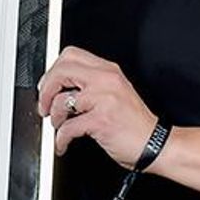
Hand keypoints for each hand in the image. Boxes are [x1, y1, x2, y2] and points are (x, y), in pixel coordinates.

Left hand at [37, 45, 156, 167]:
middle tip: (44, 105)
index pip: (70, 55)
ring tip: (59, 126)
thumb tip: (58, 87)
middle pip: (61, 71)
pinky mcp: (101, 120)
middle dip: (45, 90)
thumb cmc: (134, 124)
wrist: (155, 144)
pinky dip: (60, 139)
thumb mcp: (115, 93)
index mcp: (108, 71)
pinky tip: (63, 143)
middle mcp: (106, 80)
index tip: (47, 85)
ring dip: (54, 117)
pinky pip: (68, 127)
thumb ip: (91, 84)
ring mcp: (104, 99)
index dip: (53, 70)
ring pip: (61, 100)